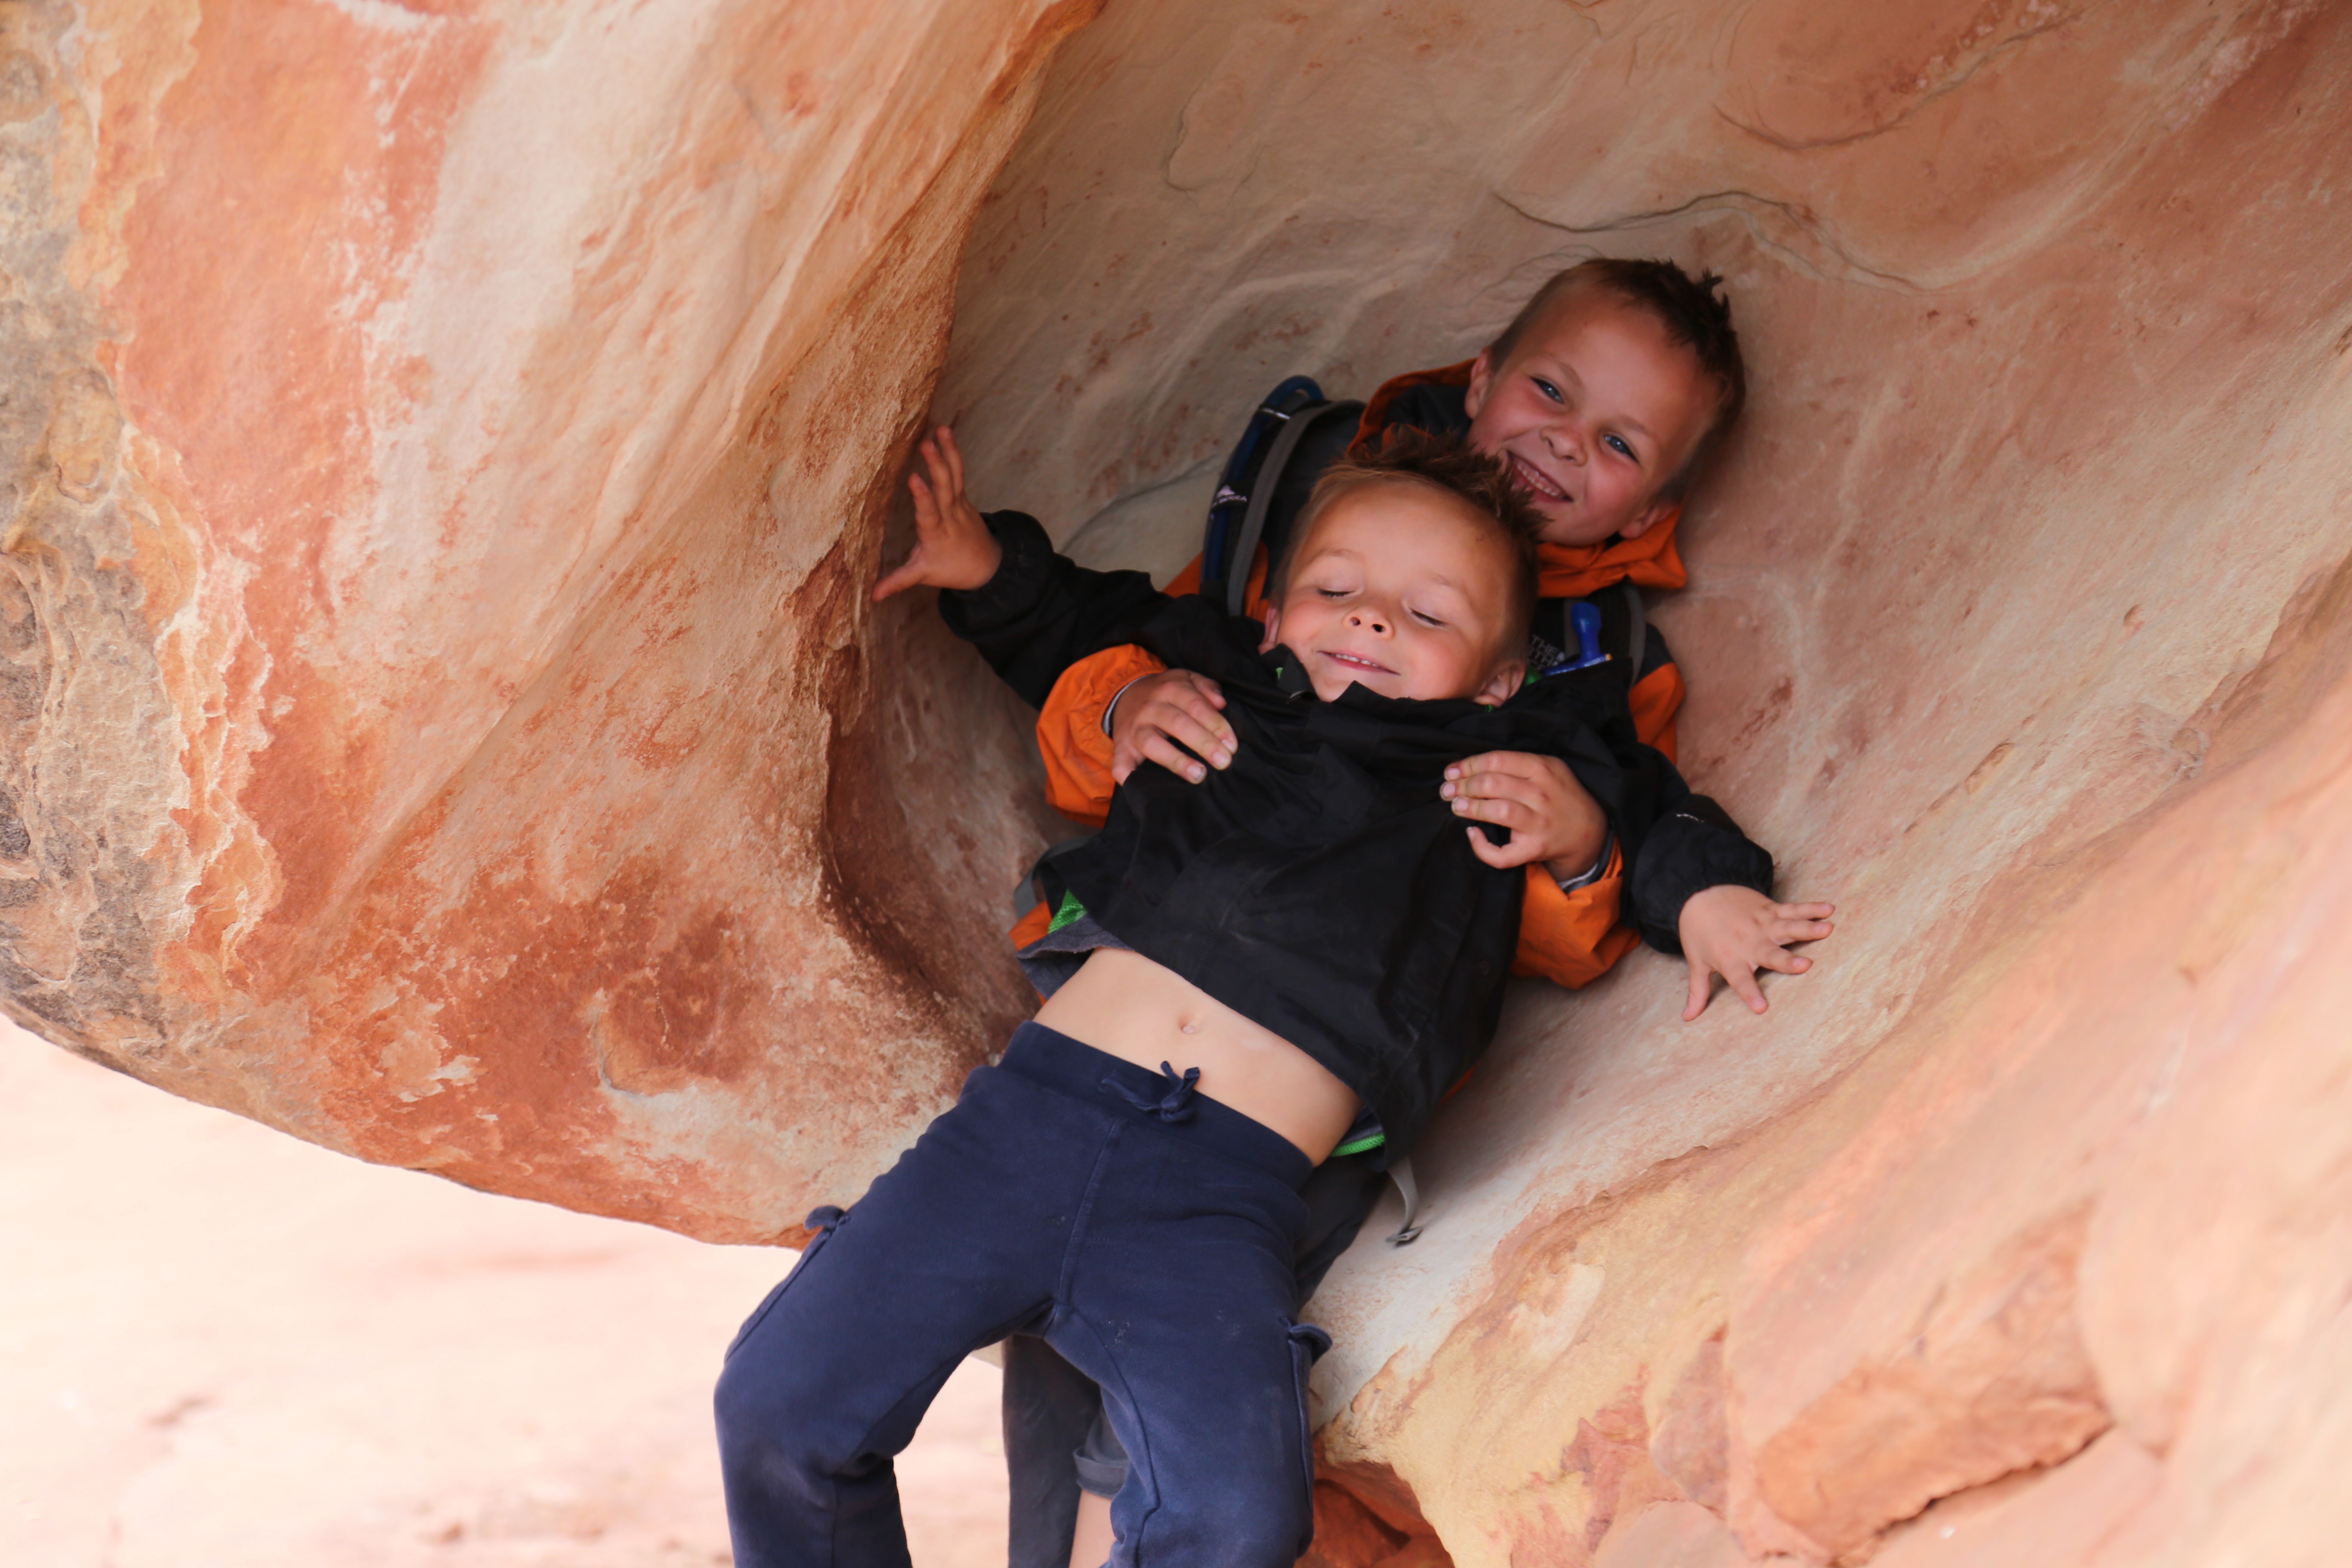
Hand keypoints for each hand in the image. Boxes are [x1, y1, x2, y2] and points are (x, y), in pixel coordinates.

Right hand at [872, 427, 1001, 600]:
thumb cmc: (951, 568)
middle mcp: (950, 515)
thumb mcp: (924, 575)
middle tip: (927, 444)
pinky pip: (958, 471)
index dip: (923, 498)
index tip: (915, 480)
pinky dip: (953, 452)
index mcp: (936, 534)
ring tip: (941, 429)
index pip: (929, 513)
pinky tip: (945, 433)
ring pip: (955, 475)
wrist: (987, 566)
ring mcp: (960, 503)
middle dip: (937, 466)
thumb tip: (873, 596)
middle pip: (945, 488)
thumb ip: (899, 581)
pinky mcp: (963, 496)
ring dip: (948, 452)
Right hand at [1111, 669, 1233, 783]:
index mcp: (1170, 689)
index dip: (1216, 725)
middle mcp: (1150, 707)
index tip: (1231, 745)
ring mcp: (1134, 728)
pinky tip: (1138, 783)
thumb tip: (1220, 702)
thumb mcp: (1187, 680)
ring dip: (1176, 760)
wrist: (1127, 695)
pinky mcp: (1122, 746)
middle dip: (1203, 743)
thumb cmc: (1167, 694)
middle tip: (1223, 761)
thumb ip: (1206, 687)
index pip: (1196, 706)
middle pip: (1177, 724)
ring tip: (1198, 775)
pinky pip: (1120, 762)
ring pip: (1152, 743)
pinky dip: (1126, 773)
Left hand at [1440, 752, 1607, 873]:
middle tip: (1447, 790)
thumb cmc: (1560, 795)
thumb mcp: (1549, 767)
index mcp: (1542, 768)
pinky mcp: (1535, 848)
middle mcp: (1541, 794)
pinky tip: (1473, 833)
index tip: (1452, 771)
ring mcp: (1539, 823)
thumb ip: (1517, 763)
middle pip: (1492, 784)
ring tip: (1456, 805)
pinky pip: (1502, 854)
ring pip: (1497, 812)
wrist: (1589, 830)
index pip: (1497, 760)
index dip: (1468, 765)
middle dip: (1462, 786)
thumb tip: (1471, 766)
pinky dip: (1481, 846)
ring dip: (1469, 808)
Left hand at [1676, 885, 1835, 1019]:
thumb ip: (1698, 991)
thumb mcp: (1696, 962)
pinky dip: (1811, 908)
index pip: (1741, 980)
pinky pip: (1793, 909)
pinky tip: (1829, 909)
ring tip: (1827, 929)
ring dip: (1808, 928)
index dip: (1750, 993)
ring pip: (1788, 928)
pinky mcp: (1770, 909)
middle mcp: (1749, 943)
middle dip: (1788, 961)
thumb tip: (1688, 1018)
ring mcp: (1762, 924)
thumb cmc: (1698, 932)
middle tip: (1805, 965)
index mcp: (1731, 959)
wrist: (1699, 894)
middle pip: (1771, 954)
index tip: (1761, 1008)